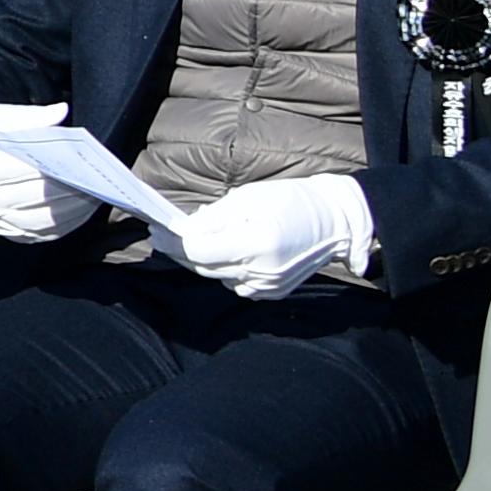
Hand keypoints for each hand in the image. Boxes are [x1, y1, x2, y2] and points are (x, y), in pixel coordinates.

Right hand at [0, 102, 91, 243]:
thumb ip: (28, 117)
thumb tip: (60, 113)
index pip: (15, 168)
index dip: (45, 165)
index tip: (71, 159)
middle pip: (32, 196)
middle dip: (64, 188)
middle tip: (91, 177)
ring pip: (41, 219)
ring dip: (71, 208)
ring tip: (94, 192)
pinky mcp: (12, 234)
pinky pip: (44, 233)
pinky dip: (67, 223)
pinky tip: (83, 208)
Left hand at [165, 170, 375, 298]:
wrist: (333, 220)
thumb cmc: (290, 200)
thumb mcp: (247, 198)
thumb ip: (212, 218)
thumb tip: (182, 231)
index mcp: (258, 243)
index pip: (200, 251)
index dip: (174, 243)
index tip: (156, 232)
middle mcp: (263, 271)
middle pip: (205, 267)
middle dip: (181, 251)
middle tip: (163, 235)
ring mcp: (269, 286)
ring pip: (217, 277)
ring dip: (203, 260)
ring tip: (201, 237)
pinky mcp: (273, 292)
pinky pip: (235, 284)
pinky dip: (226, 269)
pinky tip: (230, 251)